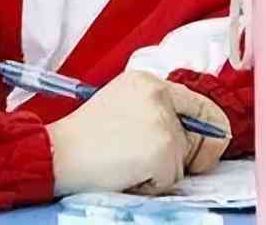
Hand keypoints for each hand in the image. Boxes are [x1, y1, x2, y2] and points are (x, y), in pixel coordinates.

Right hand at [45, 71, 227, 196]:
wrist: (57, 152)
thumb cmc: (83, 136)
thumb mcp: (122, 105)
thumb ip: (156, 112)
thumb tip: (194, 137)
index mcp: (149, 81)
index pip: (200, 104)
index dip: (208, 132)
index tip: (206, 150)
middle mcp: (160, 94)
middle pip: (199, 135)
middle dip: (185, 157)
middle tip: (151, 163)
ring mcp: (163, 121)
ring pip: (184, 161)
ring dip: (161, 172)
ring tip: (126, 163)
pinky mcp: (163, 148)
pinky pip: (171, 179)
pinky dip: (151, 185)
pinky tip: (125, 173)